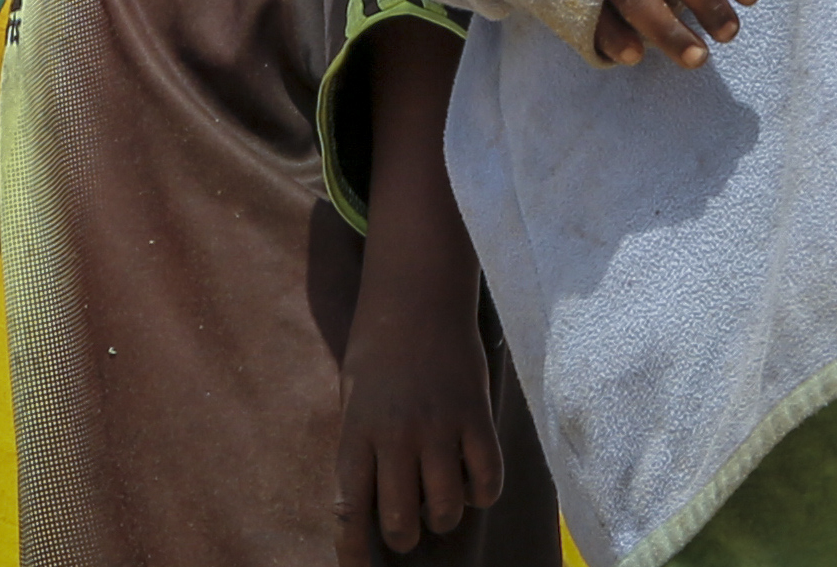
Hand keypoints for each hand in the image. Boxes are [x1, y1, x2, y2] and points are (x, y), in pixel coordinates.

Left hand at [332, 307, 505, 556]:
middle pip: (401, 521)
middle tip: (407, 527)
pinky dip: (482, 493)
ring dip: (443, 517)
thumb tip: (370, 506)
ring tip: (440, 503)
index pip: (349, 512)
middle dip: (403, 537)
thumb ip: (362, 449)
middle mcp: (396, 435)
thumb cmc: (379, 349)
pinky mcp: (475, 416)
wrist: (418, 295)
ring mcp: (439, 426)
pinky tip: (474, 482)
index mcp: (357, 432)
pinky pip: (486, 479)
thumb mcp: (354, 398)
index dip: (352, 553)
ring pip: (446, 509)